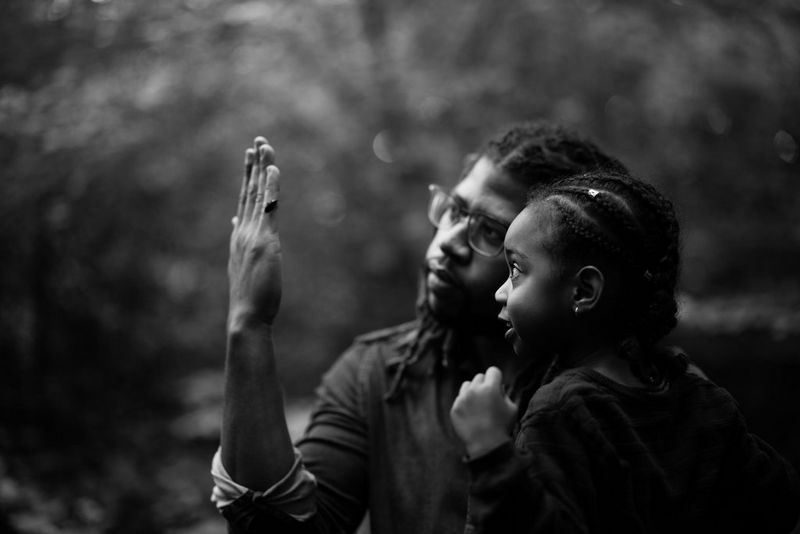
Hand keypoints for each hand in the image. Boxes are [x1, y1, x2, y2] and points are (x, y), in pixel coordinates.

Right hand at [228, 137, 281, 327]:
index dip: (248, 178)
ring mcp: (252, 234)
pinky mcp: (265, 241)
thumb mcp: (245, 266)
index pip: (244, 201)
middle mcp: (243, 231)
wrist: (246, 316)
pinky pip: (268, 207)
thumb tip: (236, 224)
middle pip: (249, 191)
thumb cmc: (249, 298)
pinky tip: (273, 169)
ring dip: (261, 168)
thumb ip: (242, 244)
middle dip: (253, 165)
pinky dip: (270, 187)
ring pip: (256, 194)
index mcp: (240, 237)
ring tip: (264, 146)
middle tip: (257, 142)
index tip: (250, 158)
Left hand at [450, 366, 517, 458]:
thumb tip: (498, 387)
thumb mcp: (512, 408)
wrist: (486, 445)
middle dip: (485, 384)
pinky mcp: (455, 407)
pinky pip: (460, 398)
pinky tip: (471, 414)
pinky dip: (465, 403)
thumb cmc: (502, 426)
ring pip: (467, 385)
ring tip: (479, 404)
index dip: (496, 378)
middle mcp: (475, 390)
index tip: (497, 386)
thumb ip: (505, 394)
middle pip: (479, 377)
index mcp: (491, 388)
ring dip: (473, 391)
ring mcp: (463, 398)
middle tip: (488, 398)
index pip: (493, 371)